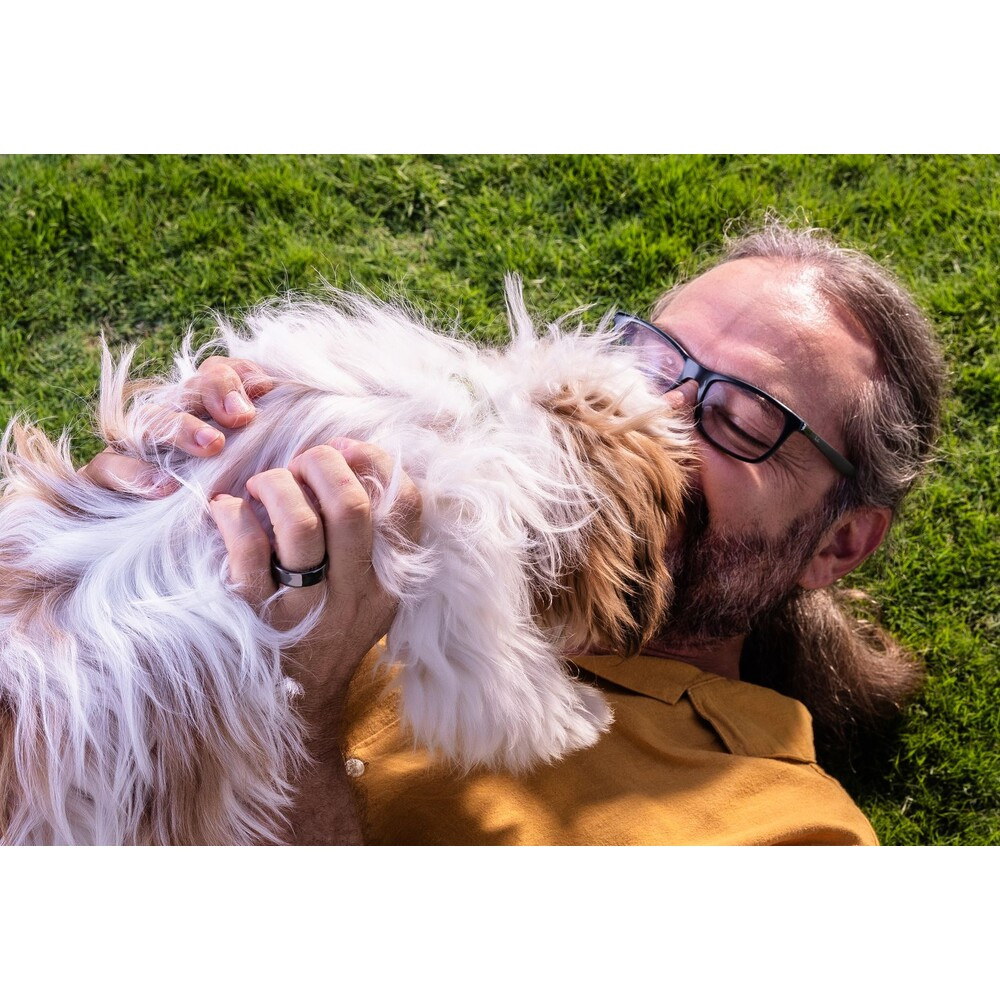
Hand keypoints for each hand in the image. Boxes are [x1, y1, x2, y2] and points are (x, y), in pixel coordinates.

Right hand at [79, 356, 272, 492]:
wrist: (147, 550)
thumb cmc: (211, 511)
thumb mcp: (243, 478)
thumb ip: (262, 450)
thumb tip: (289, 430)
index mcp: (201, 415)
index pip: (218, 374)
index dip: (240, 373)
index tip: (266, 391)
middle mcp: (167, 423)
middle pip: (187, 389)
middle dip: (216, 391)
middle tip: (243, 417)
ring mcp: (130, 448)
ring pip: (148, 419)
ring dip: (182, 428)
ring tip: (213, 445)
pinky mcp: (101, 478)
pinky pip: (108, 467)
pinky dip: (136, 474)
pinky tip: (164, 487)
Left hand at [208, 439, 422, 720]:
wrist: (297, 706)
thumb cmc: (330, 631)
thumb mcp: (371, 593)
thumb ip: (375, 541)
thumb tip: (353, 462)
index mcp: (388, 580)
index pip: (408, 508)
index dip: (379, 463)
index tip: (347, 448)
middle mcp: (354, 594)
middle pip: (352, 507)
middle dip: (322, 464)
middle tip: (300, 461)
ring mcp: (306, 608)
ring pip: (299, 524)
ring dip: (277, 486)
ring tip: (263, 485)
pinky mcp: (257, 617)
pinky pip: (246, 552)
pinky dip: (231, 517)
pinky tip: (225, 511)